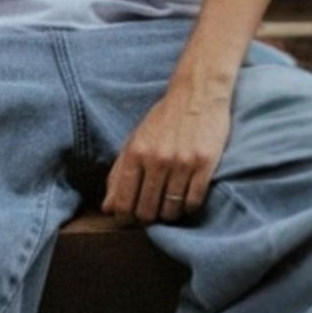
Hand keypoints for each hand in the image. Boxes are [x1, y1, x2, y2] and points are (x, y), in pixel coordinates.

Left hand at [101, 87, 232, 224]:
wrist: (198, 93)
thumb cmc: (164, 118)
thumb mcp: (135, 140)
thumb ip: (118, 173)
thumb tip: (107, 207)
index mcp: (135, 153)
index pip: (123, 201)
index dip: (124, 217)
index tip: (129, 219)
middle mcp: (156, 159)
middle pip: (146, 210)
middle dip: (147, 218)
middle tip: (152, 212)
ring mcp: (181, 163)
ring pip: (170, 210)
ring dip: (169, 214)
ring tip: (170, 204)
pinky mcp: (204, 164)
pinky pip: (193, 202)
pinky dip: (188, 207)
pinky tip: (186, 198)